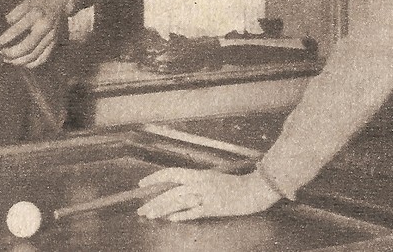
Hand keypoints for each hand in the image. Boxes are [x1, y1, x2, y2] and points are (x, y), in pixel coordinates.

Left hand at [0, 0, 77, 68]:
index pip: (18, 29)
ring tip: (7, 60)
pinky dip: (31, 64)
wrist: (61, 0)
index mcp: (36, 15)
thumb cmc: (41, 0)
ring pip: (34, 55)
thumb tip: (4, 26)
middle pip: (27, 47)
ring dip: (19, 61)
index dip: (5, 38)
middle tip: (0, 53)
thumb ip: (15, 13)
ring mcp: (51, 37)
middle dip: (11, 53)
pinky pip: (43, 58)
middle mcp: (45, 27)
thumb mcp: (27, 1)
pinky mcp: (54, 43)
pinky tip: (21, 63)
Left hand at [136, 168, 280, 220]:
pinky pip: (193, 212)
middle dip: (154, 200)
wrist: (252, 189)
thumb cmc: (232, 183)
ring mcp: (205, 196)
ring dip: (162, 209)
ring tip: (150, 215)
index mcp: (198, 174)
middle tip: (141, 209)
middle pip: (171, 192)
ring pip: (178, 202)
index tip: (142, 183)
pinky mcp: (212, 209)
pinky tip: (169, 219)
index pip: (171, 173)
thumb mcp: (211, 177)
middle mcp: (199, 183)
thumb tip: (178, 186)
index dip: (155, 178)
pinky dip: (181, 215)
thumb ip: (195, 181)